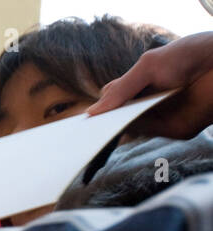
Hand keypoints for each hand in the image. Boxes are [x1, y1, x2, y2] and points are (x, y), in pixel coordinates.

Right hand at [88, 32, 212, 139]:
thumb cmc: (191, 55)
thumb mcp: (149, 65)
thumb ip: (121, 89)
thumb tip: (93, 112)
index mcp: (142, 85)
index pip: (114, 101)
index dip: (99, 110)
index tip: (80, 123)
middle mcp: (149, 103)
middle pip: (118, 118)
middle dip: (100, 126)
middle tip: (81, 134)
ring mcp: (161, 118)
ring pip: (129, 129)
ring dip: (111, 132)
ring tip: (91, 136)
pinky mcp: (173, 130)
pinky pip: (147, 135)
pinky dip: (131, 136)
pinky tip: (115, 134)